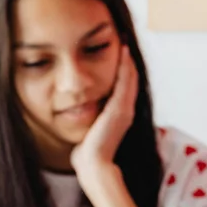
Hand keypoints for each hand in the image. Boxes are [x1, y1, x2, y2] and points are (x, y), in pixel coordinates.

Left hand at [72, 46, 136, 182]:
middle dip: (127, 62)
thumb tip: (76, 117)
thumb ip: (89, 122)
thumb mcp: (90, 132)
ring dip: (127, 60)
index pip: (124, 88)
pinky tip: (123, 52)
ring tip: (124, 42)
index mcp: (120, 116)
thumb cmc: (88, 154)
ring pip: (130, 78)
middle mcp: (126, 111)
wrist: (93, 165)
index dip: (123, 71)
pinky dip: (126, 66)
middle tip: (124, 42)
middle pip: (130, 80)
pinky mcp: (120, 108)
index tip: (118, 54)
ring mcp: (125, 109)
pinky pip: (125, 82)